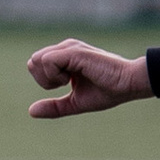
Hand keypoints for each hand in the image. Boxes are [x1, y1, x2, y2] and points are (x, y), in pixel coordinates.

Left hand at [27, 37, 152, 115]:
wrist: (128, 84)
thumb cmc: (108, 91)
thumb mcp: (76, 102)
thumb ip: (55, 106)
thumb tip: (31, 111)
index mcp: (65, 57)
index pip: (36, 65)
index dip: (45, 81)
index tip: (67, 85)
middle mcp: (65, 48)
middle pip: (33, 62)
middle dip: (44, 80)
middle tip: (67, 84)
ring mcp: (69, 48)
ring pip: (37, 60)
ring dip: (50, 77)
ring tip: (71, 80)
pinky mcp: (73, 52)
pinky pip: (47, 61)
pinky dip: (55, 75)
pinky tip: (73, 78)